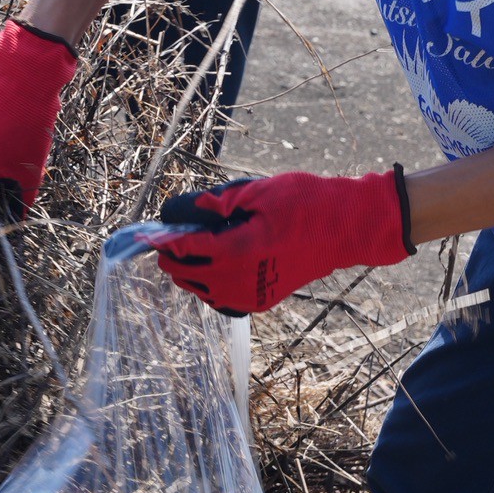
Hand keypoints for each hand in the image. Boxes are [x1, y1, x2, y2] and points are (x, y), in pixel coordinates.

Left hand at [152, 169, 411, 315]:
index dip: (163, 241)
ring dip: (190, 276)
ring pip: (206, 292)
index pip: (187, 249)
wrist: (347, 229)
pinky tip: (210, 272)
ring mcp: (255, 293)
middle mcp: (243, 278)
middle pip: (191, 275)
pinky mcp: (266, 299)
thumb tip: (193, 208)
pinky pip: (226, 300)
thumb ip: (221, 202)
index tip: (146, 235)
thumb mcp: (259, 192)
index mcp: (238, 250)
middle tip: (162, 245)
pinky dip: (211, 288)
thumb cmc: (308, 203)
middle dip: (172, 261)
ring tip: (181, 258)